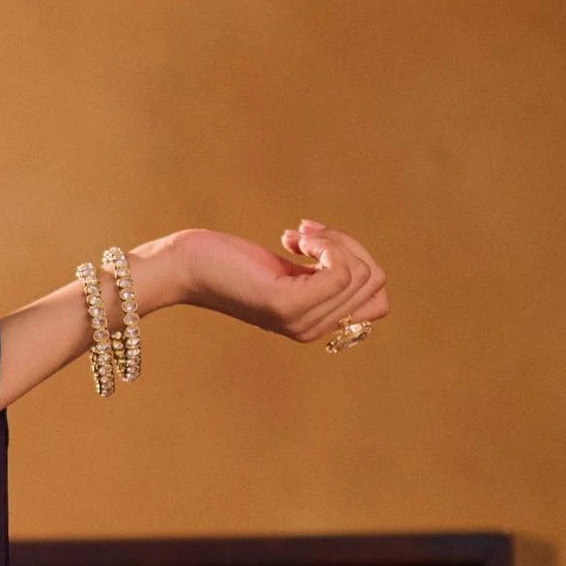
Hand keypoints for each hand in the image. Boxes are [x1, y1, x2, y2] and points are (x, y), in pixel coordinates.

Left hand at [141, 219, 387, 348]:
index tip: (318, 245)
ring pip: (362, 273)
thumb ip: (323, 275)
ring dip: (336, 241)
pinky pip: (341, 270)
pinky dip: (326, 244)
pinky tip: (293, 238)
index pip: (378, 300)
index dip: (360, 261)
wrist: (188, 268)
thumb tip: (359, 259)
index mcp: (316, 324)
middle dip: (349, 244)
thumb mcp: (289, 271)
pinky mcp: (288, 304)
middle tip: (305, 235)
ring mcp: (302, 321)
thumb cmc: (232, 263)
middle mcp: (313, 330)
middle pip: (375, 282)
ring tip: (297, 236)